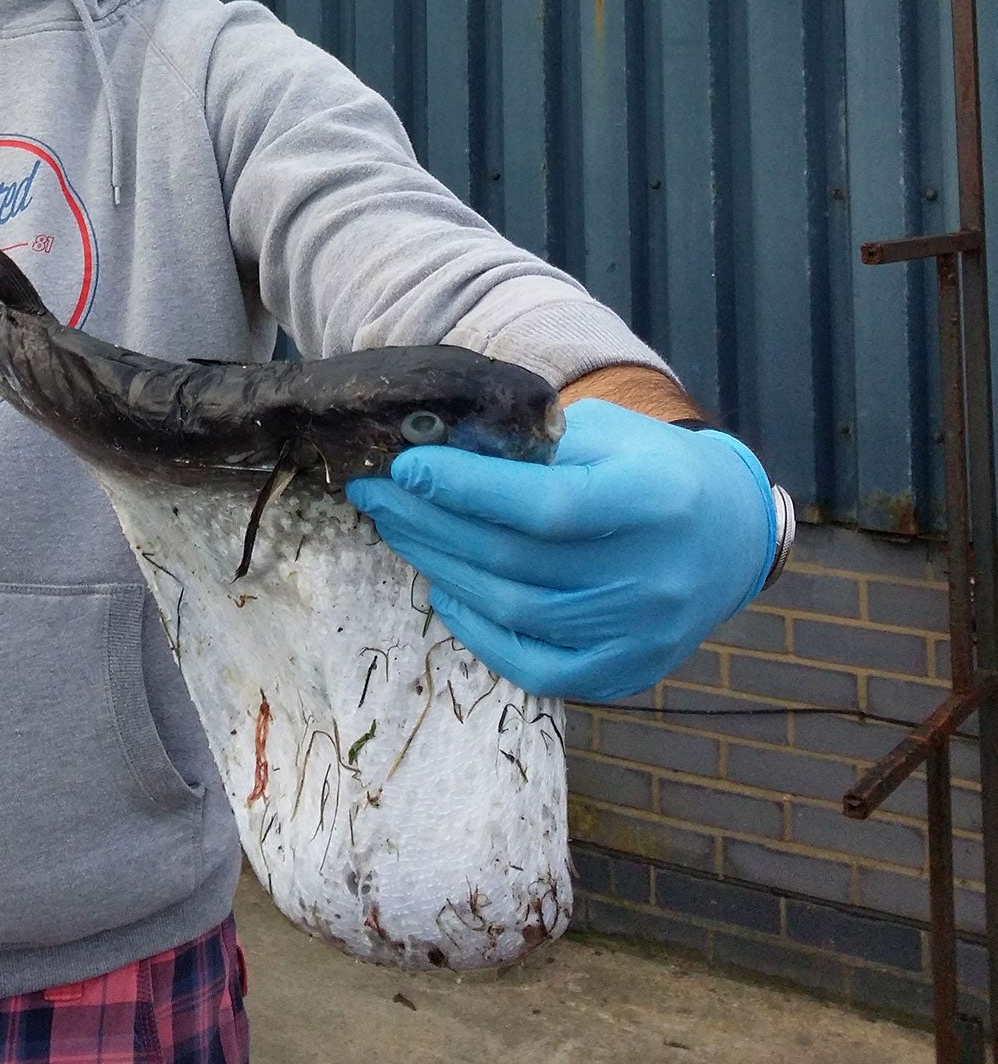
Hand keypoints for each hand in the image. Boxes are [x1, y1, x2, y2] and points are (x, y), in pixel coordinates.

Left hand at [346, 399, 777, 701]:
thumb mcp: (609, 432)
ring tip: (398, 530)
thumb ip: (537, 443)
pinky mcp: (624, 672)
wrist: (730, 534)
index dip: (467, 488)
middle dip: (430, 522)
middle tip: (376, 494)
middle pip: (515, 559)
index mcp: (653, 500)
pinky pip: (532, 664)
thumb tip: (442, 451)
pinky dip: (477, 630)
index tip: (406, 467)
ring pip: (512, 609)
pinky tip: (444, 589)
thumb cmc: (652, 467)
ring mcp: (639, 634)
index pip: (546, 504)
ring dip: (440, 566)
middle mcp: (650, 576)